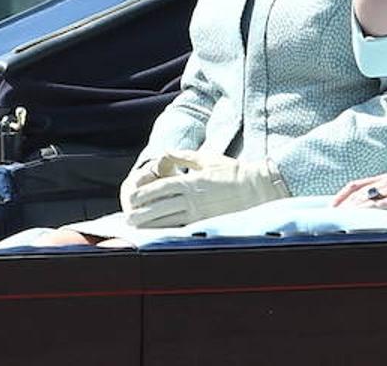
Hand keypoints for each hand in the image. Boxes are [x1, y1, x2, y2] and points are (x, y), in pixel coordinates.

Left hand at [126, 150, 288, 228]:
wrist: (257, 188)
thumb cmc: (233, 171)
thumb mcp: (207, 159)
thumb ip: (184, 157)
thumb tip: (166, 153)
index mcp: (192, 182)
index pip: (160, 189)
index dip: (144, 195)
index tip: (132, 199)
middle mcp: (193, 199)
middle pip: (160, 208)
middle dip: (142, 214)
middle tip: (129, 218)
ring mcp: (200, 213)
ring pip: (169, 221)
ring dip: (151, 225)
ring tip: (138, 229)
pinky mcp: (207, 223)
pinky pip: (183, 229)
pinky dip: (169, 231)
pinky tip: (160, 234)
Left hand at [331, 172, 386, 216]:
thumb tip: (370, 210)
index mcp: (386, 179)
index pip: (355, 185)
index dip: (341, 196)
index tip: (331, 208)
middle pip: (356, 192)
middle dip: (341, 205)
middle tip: (330, 218)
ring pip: (364, 198)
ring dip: (350, 210)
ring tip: (338, 220)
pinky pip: (378, 206)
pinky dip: (365, 212)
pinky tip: (357, 220)